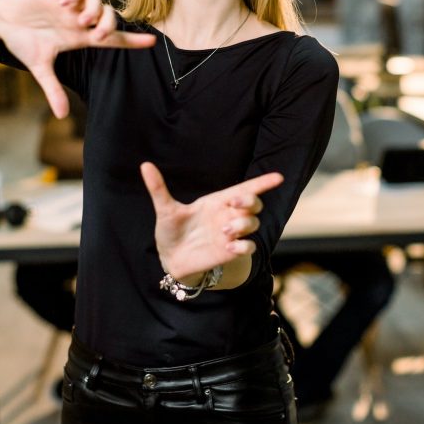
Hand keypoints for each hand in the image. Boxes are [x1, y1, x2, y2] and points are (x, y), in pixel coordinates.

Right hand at [0, 0, 155, 117]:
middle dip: (109, 24)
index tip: (152, 42)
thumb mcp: (39, 67)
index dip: (133, 41)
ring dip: (94, 10)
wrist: (2, 20)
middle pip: (108, 16)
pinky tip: (62, 5)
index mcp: (80, 37)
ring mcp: (69, 5)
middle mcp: (79, 19)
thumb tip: (61, 116)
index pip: (113, 38)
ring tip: (79, 20)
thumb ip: (53, 89)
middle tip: (96, 35)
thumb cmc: (23, 41)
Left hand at [141, 162, 283, 281]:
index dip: (262, 183)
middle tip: (235, 205)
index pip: (245, 189)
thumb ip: (158, 188)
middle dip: (250, 202)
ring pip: (252, 224)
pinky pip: (248, 247)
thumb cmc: (171, 230)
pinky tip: (230, 246)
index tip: (278, 177)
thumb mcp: (165, 209)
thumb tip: (144, 165)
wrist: (170, 257)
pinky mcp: (230, 251)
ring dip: (243, 224)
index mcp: (217, 201)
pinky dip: (243, 245)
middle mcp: (227, 215)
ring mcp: (231, 234)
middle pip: (254, 204)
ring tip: (224, 230)